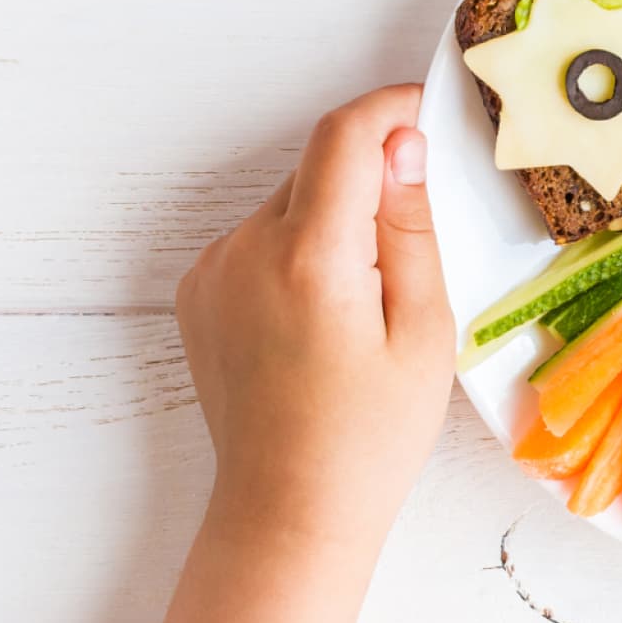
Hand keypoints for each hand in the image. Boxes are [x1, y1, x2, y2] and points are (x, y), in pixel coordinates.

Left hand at [175, 84, 454, 542]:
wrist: (288, 513)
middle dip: (370, 183)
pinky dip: (298, 254)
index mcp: (308, 258)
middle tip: (411, 252)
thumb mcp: (423, 332)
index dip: (389, 109)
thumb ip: (410, 228)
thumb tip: (401, 146)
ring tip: (365, 305)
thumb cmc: (367, 440)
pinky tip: (322, 319)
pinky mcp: (198, 294)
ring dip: (333, 223)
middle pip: (317, 170)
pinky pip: (259, 242)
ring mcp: (213, 272)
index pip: (344, 136)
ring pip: (290, 205)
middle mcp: (245, 252)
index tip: (423, 112)